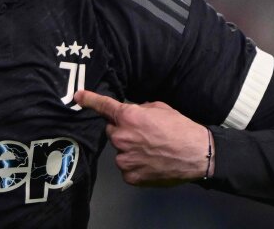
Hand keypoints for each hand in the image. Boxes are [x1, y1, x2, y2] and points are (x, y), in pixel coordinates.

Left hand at [74, 89, 212, 186]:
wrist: (196, 154)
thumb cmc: (180, 128)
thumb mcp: (160, 107)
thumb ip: (139, 109)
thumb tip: (132, 112)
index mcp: (128, 117)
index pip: (104, 106)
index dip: (89, 100)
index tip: (78, 97)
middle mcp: (121, 137)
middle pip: (113, 131)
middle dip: (124, 131)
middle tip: (144, 134)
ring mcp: (124, 159)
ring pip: (120, 150)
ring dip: (130, 149)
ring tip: (151, 150)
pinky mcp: (130, 176)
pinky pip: (127, 167)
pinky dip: (136, 164)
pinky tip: (151, 162)